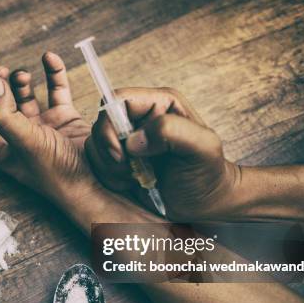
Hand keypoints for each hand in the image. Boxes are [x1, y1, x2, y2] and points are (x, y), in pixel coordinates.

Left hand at [0, 52, 97, 206]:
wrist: (96, 183)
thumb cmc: (58, 173)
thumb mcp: (27, 144)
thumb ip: (4, 115)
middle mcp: (15, 135)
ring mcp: (39, 126)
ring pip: (21, 95)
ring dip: (19, 79)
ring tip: (21, 75)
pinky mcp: (62, 118)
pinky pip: (55, 90)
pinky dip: (53, 72)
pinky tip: (50, 58)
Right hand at [86, 87, 240, 219]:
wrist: (205, 202)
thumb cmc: (208, 173)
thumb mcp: (202, 148)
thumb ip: (172, 131)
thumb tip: (134, 140)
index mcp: (159, 104)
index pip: (118, 100)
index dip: (111, 124)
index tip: (122, 153)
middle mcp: (139, 119)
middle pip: (101, 123)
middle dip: (110, 150)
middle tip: (130, 169)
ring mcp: (127, 141)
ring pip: (95, 145)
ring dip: (110, 167)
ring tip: (135, 177)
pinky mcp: (119, 161)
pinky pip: (97, 163)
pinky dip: (108, 177)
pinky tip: (131, 183)